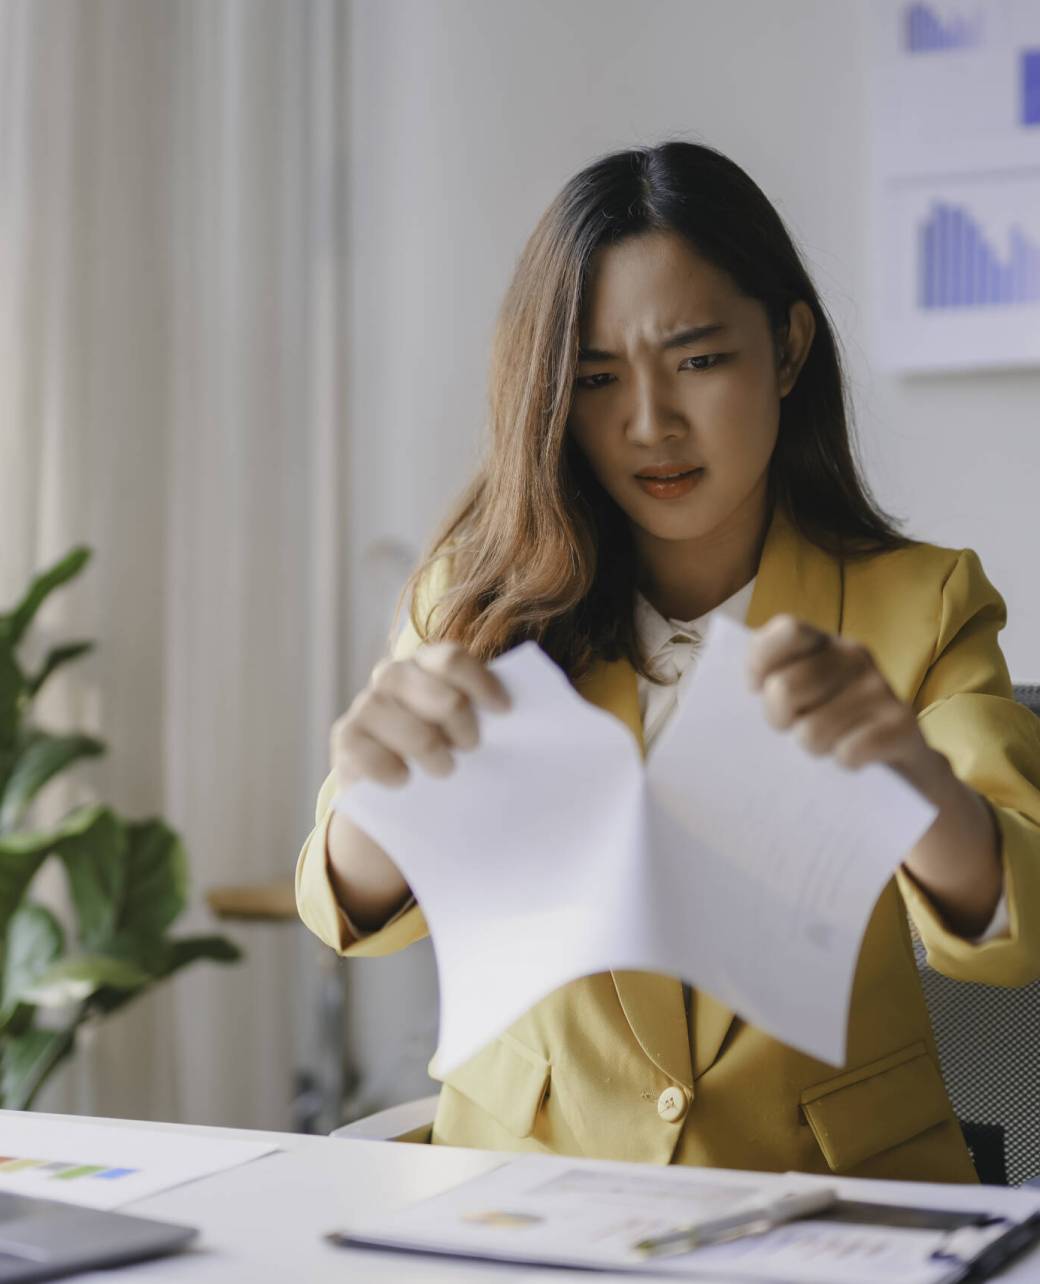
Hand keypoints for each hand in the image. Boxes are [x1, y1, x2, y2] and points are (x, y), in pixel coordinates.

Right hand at [330, 641, 510, 789]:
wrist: (400, 796)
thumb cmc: (445, 751)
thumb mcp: (466, 730)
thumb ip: (486, 717)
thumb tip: (514, 719)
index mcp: (428, 665)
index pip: (453, 659)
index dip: (482, 684)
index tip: (505, 712)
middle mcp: (394, 676)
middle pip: (438, 694)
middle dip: (462, 724)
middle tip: (472, 748)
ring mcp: (367, 705)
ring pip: (408, 726)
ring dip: (431, 750)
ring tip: (446, 770)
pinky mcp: (346, 737)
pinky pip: (368, 751)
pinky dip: (391, 769)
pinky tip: (405, 780)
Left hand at [745, 614, 935, 788]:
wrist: (905, 772)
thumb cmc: (834, 730)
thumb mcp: (800, 700)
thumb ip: (771, 685)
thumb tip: (745, 694)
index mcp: (822, 643)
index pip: (787, 630)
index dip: (760, 663)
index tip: (755, 691)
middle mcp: (854, 655)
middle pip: (785, 688)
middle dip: (778, 721)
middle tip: (793, 730)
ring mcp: (881, 687)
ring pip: (811, 731)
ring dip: (812, 750)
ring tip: (827, 747)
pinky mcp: (903, 725)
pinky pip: (848, 751)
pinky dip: (843, 763)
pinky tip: (854, 760)